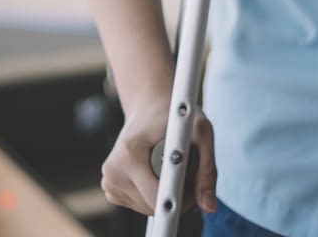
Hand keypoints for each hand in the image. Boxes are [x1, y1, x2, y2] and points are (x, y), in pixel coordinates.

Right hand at [101, 94, 217, 216]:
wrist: (149, 108)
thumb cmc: (175, 116)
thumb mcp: (200, 133)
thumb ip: (207, 170)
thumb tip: (209, 207)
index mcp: (130, 153)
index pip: (156, 196)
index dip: (180, 200)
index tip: (196, 198)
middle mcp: (113, 169)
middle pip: (152, 207)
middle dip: (175, 198)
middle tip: (187, 176)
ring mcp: (109, 180)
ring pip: (146, 209)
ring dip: (165, 197)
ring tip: (171, 172)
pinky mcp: (110, 188)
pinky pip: (139, 205)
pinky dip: (152, 196)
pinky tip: (156, 176)